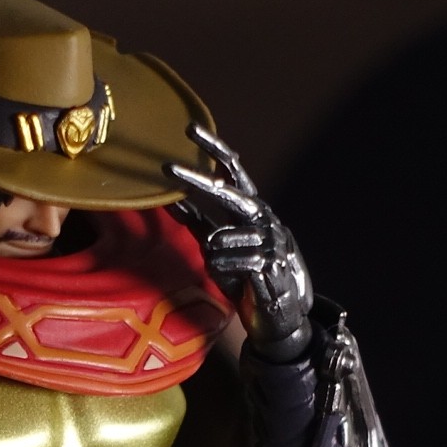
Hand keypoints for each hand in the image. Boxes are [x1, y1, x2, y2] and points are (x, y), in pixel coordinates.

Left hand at [168, 124, 314, 359]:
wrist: (278, 317)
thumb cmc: (246, 280)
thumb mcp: (219, 248)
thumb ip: (199, 224)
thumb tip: (170, 202)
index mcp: (252, 209)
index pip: (234, 169)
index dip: (214, 148)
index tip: (190, 129)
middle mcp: (264, 217)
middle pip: (226, 190)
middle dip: (195, 180)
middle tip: (168, 168)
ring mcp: (269, 238)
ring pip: (218, 237)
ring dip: (213, 257)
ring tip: (225, 271)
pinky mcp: (269, 263)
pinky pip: (227, 261)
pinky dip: (221, 271)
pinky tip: (232, 280)